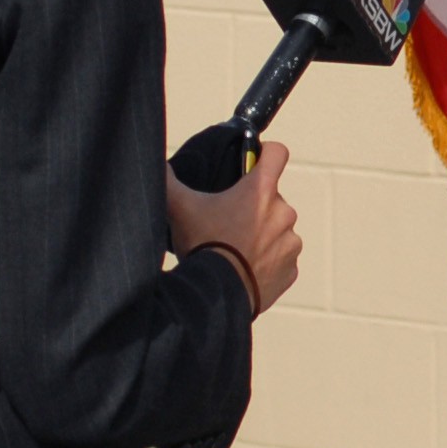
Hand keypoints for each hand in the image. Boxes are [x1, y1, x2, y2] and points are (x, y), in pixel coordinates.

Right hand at [166, 138, 299, 316]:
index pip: (277, 153)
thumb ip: (168, 180)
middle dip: (254, 208)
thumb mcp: (180, 208)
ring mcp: (290, 242)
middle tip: (229, 223)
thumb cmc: (203, 245)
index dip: (266, 154)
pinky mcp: (291, 269)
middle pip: (272, 199)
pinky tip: (246, 269)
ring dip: (263, 236)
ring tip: (236, 250)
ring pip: (278, 231)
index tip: (253, 165)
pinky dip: (268, 263)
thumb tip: (156, 162)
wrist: (218, 294)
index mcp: (261, 191)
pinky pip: (282, 260)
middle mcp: (284, 212)